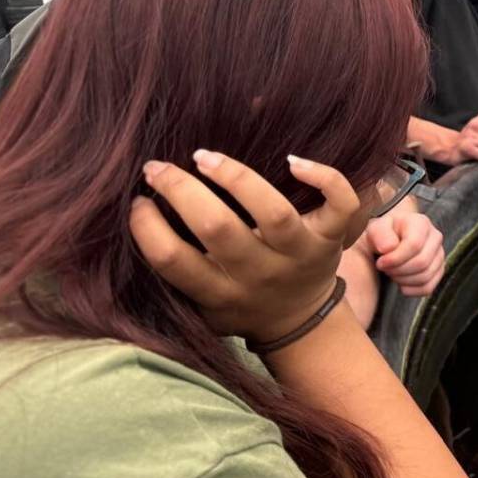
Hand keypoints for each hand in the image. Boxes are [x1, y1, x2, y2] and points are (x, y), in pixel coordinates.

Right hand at [129, 150, 358, 343]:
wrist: (300, 320)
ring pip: (274, 214)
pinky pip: (340, 205)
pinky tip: (292, 160)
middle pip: (218, 229)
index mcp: (219, 293)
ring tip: (204, 157)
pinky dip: (324, 178)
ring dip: (236, 178)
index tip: (138, 203)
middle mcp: (259, 275)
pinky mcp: (331, 239)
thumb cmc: (239, 300)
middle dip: (181, 191)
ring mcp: (299, 255)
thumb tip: (137, 208)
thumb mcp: (201, 301)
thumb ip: (176, 269)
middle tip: (157, 168)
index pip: (174, 261)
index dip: (147, 228)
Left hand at [363, 210, 445, 296]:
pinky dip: (411, 290)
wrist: (390, 241)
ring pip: (425, 276)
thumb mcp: (375, 229)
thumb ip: (379, 234)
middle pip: (422, 262)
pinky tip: (400, 283)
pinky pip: (428, 287)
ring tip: (392, 272)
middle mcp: (435, 237)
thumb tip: (389, 248)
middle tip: (385, 268)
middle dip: (398, 270)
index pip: (414, 244)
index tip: (380, 262)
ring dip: (403, 280)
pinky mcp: (439, 270)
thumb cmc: (383, 235)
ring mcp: (439, 255)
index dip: (395, 258)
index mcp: (421, 223)